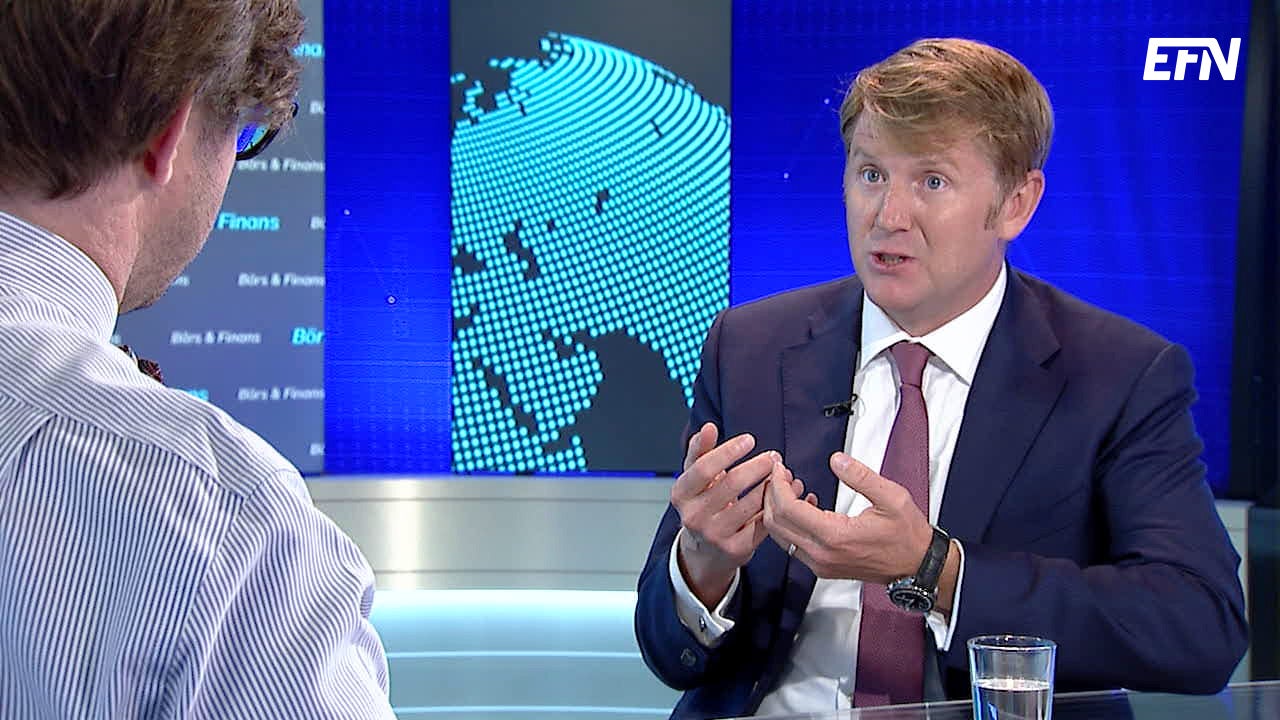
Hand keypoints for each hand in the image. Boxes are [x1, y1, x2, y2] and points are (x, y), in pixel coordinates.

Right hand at [672, 423, 786, 605]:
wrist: (705, 550)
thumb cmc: (702, 504)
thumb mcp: (694, 478)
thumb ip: (700, 450)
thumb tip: (708, 428)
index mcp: (681, 494)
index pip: (704, 468)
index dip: (728, 451)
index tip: (749, 440)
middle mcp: (694, 516)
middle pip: (732, 483)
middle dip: (757, 466)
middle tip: (773, 457)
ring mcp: (715, 535)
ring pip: (751, 503)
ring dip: (771, 484)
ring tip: (782, 473)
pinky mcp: (737, 549)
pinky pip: (763, 522)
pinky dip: (777, 505)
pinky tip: (786, 493)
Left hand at [763, 451, 932, 584]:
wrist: (917, 566)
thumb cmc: (907, 535)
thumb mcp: (891, 497)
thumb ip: (860, 476)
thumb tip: (836, 460)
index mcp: (836, 536)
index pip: (788, 509)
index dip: (778, 485)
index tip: (780, 468)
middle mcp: (822, 554)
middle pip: (775, 524)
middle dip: (772, 495)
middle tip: (781, 475)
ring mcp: (820, 564)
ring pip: (780, 536)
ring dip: (779, 510)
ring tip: (792, 487)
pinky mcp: (823, 567)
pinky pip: (793, 545)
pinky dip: (789, 524)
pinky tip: (806, 505)